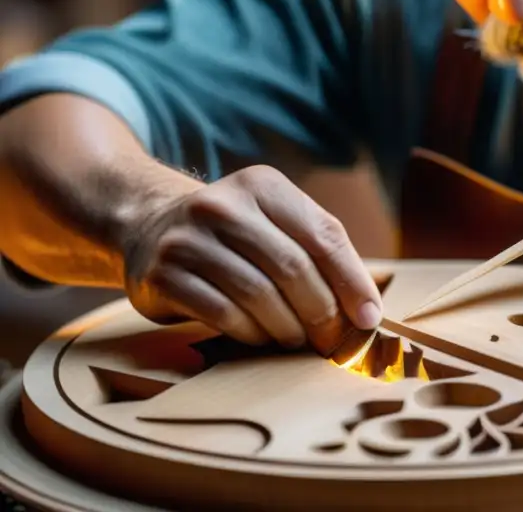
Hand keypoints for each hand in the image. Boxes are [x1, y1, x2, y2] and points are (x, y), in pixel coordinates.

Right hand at [120, 164, 382, 355]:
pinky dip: (251, 332)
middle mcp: (223, 205)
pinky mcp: (163, 273)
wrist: (150, 225)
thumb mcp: (275, 222)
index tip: (370, 317)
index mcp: (263, 185)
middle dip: (322, 311)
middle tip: (333, 339)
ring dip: (288, 327)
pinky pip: (222, 313)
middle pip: (293, 267)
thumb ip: (318, 252)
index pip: (323, 235)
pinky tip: (262, 337)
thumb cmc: (235, 234)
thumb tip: (367, 310)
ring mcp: (188, 238)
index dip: (352, 281)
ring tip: (299, 339)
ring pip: (259, 294)